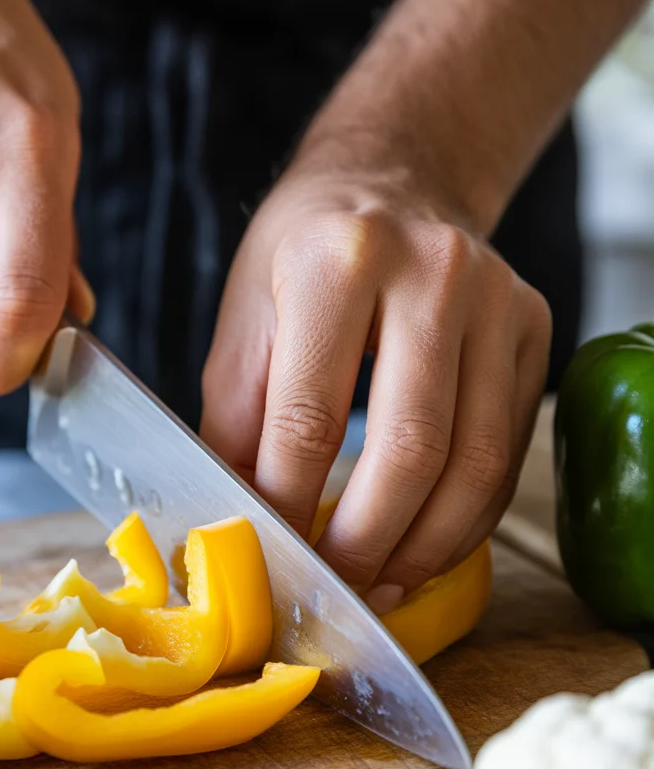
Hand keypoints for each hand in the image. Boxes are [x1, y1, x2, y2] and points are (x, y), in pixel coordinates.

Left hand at [200, 136, 550, 613]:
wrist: (394, 180)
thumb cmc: (304, 252)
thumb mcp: (244, 319)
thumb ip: (236, 422)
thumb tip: (238, 522)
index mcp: (335, 260)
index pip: (309, 416)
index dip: (287, 503)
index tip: (272, 554)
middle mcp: (431, 272)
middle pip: (409, 448)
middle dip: (365, 542)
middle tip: (334, 588)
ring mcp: (496, 299)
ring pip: (475, 463)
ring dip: (425, 547)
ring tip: (381, 583)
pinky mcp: (533, 329)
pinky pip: (507, 453)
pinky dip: (466, 519)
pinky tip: (425, 546)